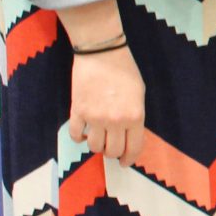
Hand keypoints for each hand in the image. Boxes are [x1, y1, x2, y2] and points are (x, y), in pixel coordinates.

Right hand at [66, 46, 145, 163]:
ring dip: (96, 146)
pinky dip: (79, 138)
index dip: (129, 159)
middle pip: (112, 151)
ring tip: (98, 138)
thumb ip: (135, 116)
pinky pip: (76, 135)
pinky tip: (83, 133)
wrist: (101, 52)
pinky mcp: (77, 111)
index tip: (124, 162)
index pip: (133, 148)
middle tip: (112, 148)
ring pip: (94, 147)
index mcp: (134, 116)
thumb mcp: (139, 94)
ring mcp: (94, 117)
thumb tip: (129, 134)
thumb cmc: (125, 70)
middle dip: (113, 153)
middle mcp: (115, 121)